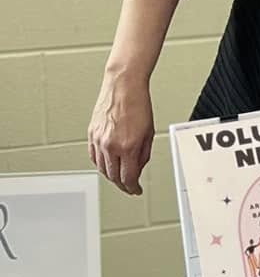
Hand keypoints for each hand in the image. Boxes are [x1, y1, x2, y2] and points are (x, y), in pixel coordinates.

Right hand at [88, 70, 154, 195]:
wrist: (123, 86)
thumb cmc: (138, 104)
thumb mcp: (149, 133)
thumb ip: (143, 155)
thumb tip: (138, 169)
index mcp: (128, 146)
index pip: (128, 178)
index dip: (133, 188)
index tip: (136, 190)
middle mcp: (111, 145)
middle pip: (114, 176)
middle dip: (122, 184)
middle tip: (129, 186)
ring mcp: (99, 140)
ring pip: (102, 168)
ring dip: (111, 176)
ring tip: (119, 177)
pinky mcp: (92, 134)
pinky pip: (94, 157)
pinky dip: (100, 164)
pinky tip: (107, 164)